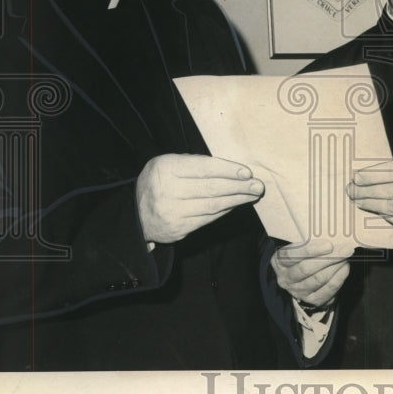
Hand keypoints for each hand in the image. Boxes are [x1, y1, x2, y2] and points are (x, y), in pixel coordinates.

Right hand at [136, 153, 263, 243]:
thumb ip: (195, 164)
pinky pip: (207, 219)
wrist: (134, 214)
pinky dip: (224, 211)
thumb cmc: (159, 181)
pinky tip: (235, 204)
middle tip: (258, 186)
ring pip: (213, 206)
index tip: (247, 173)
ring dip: (237, 200)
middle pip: (212, 189)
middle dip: (239, 187)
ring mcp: (172, 213)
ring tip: (252, 195)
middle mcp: (167, 191)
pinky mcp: (177, 230)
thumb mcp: (169, 163)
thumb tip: (232, 170)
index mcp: (165, 169)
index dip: (228, 171)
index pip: (204, 169)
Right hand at [271, 238, 352, 307]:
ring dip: (336, 267)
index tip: (328, 245)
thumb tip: (331, 238)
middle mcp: (287, 278)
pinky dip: (339, 278)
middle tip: (345, 249)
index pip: (292, 255)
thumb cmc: (299, 257)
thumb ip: (308, 243)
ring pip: (319, 279)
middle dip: (329, 258)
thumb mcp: (297, 247)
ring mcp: (298, 291)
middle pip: (307, 268)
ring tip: (346, 256)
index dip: (310, 250)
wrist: (296, 279)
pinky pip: (328, 290)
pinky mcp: (312, 300)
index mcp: (279, 262)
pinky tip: (345, 268)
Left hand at [348, 157, 392, 237]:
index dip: (372, 174)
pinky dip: (388, 218)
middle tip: (351, 189)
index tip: (358, 175)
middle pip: (389, 190)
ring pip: (392, 208)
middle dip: (366, 190)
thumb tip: (384, 173)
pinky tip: (379, 213)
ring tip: (359, 201)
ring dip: (372, 205)